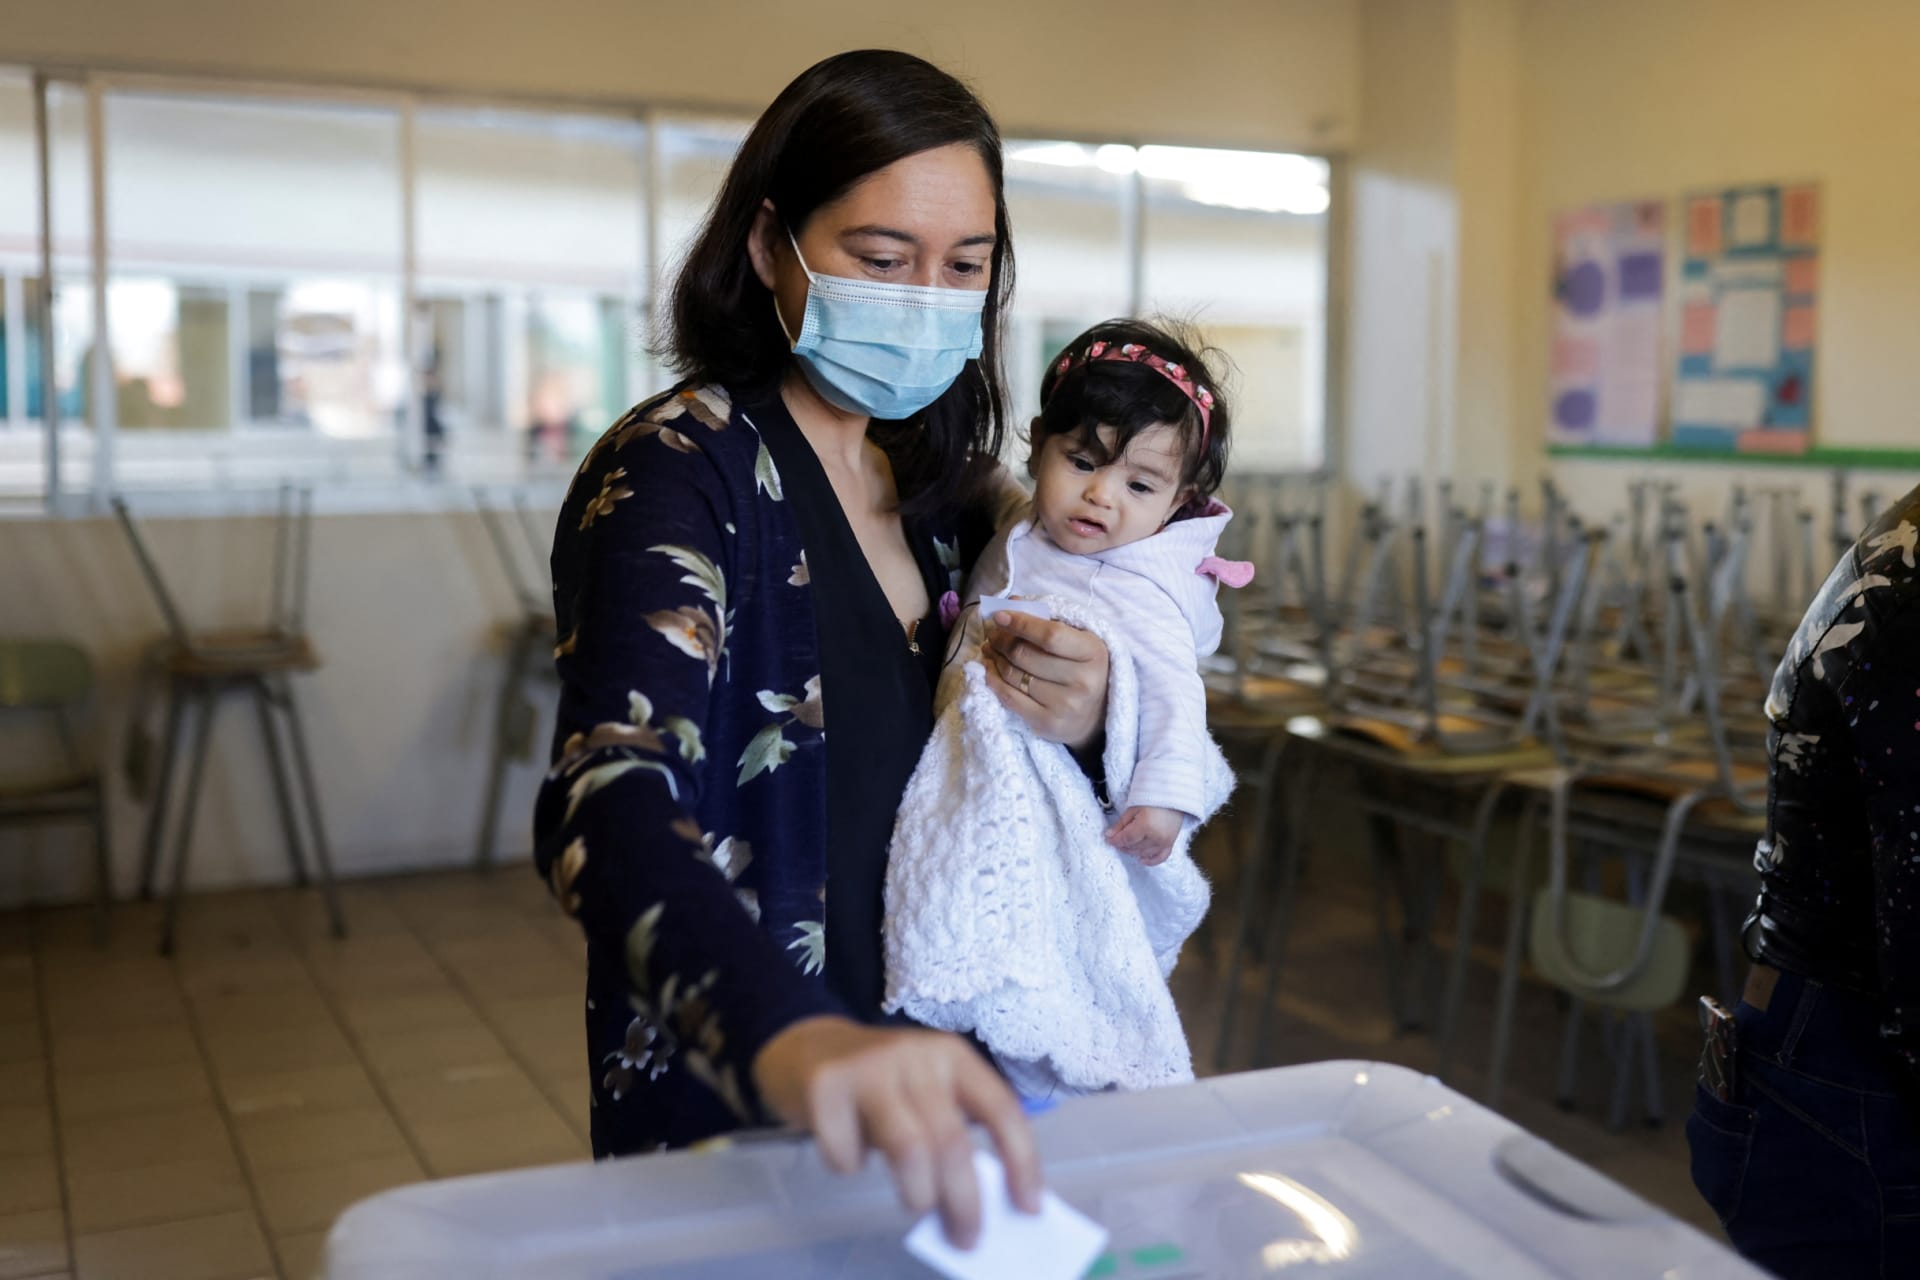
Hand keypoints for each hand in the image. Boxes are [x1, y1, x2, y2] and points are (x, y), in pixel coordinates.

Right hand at [752, 1017, 1042, 1248]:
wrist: (808, 1046)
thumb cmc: (880, 1084)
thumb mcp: (925, 1092)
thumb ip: (952, 1130)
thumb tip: (980, 1202)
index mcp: (952, 1055)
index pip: (1000, 1108)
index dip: (1021, 1161)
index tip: (1029, 1207)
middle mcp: (915, 1054)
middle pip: (952, 1139)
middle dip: (965, 1200)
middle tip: (967, 1237)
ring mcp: (868, 1067)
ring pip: (908, 1148)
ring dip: (918, 1193)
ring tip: (916, 1205)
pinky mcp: (824, 1085)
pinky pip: (846, 1151)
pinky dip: (850, 1168)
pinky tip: (849, 1156)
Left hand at [983, 611, 1109, 749]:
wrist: (1096, 715)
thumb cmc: (1083, 667)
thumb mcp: (1077, 639)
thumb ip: (1047, 619)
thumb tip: (1011, 603)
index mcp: (1093, 652)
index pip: (1049, 635)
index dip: (1020, 623)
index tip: (999, 616)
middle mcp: (1082, 681)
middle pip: (1025, 655)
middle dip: (1002, 640)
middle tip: (993, 634)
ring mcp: (1065, 705)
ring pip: (1014, 675)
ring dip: (995, 659)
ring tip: (990, 649)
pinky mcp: (1047, 723)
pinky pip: (1010, 698)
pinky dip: (994, 680)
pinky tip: (990, 670)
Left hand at [1106, 805, 1182, 866]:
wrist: (1173, 795)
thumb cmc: (1153, 798)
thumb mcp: (1133, 808)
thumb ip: (1121, 824)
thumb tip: (1109, 835)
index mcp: (1145, 826)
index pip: (1126, 839)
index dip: (1116, 840)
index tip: (1109, 839)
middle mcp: (1156, 837)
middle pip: (1134, 847)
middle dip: (1123, 845)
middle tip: (1117, 839)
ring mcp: (1164, 842)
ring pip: (1144, 853)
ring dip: (1133, 851)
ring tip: (1127, 845)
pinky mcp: (1171, 843)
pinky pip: (1160, 857)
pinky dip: (1150, 861)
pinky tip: (1142, 860)